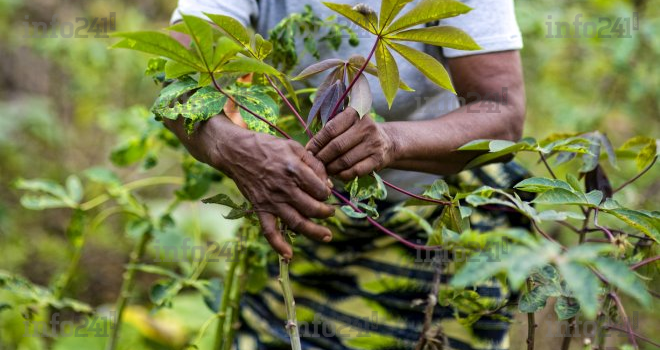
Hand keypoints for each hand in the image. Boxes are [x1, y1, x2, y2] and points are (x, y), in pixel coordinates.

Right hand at [201, 119, 333, 258]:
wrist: (236, 152)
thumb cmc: (267, 147)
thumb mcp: (294, 146)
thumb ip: (313, 164)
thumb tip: (327, 183)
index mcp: (294, 170)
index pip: (320, 190)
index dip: (327, 193)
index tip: (326, 192)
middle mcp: (284, 188)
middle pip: (312, 208)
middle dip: (325, 213)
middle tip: (330, 212)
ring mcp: (271, 200)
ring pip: (296, 222)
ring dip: (314, 232)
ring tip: (326, 236)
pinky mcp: (260, 208)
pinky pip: (269, 231)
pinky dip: (278, 245)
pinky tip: (289, 255)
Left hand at [306, 107, 396, 180]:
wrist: (387, 142)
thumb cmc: (358, 132)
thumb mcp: (348, 123)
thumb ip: (330, 129)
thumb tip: (309, 148)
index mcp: (355, 114)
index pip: (330, 129)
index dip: (317, 142)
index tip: (308, 151)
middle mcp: (366, 127)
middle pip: (336, 146)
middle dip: (322, 157)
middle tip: (315, 163)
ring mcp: (374, 144)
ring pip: (345, 160)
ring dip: (331, 168)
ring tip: (325, 170)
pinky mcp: (378, 159)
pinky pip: (355, 171)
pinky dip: (343, 175)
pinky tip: (338, 174)